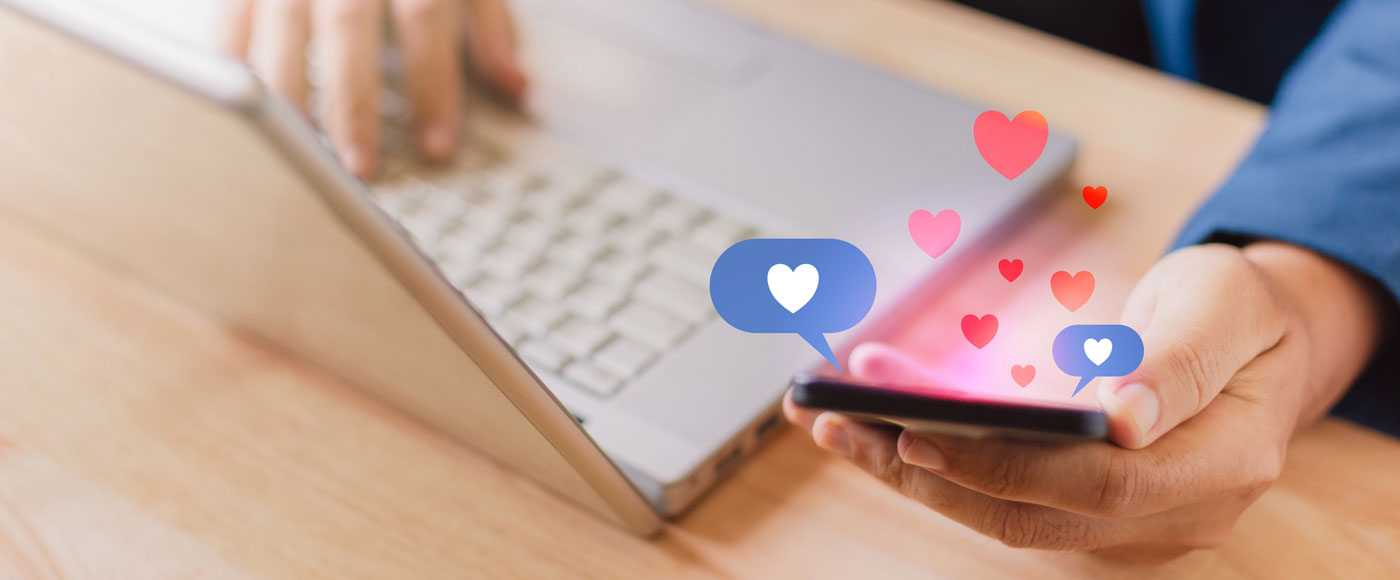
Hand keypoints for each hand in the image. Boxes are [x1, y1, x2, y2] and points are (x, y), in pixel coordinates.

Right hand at [220, 0, 527, 177]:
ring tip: (307, 156)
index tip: (438, 145)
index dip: (433, 84)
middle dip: (354, 103)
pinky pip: (229, 23)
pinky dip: (234, 67)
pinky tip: (245, 117)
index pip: (425, 17)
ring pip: (282, 28)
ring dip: (293, 98)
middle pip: (349, 28)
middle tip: (362, 168)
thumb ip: (490, 24)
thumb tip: (518, 87)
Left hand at [784, 242, 1382, 560]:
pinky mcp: (1090, 516)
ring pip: (1004, 516)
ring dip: (913, 472)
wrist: (1257, 344)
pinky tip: (876, 433)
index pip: (1098, 484)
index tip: (916, 430)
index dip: (1002, 463)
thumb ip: (1180, 362)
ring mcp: (1131, 527)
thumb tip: (1122, 419)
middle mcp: (1176, 515)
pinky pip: (1003, 502)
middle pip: (1031, 513)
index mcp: (1222, 465)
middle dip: (924, 469)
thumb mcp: (1223, 306)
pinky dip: (937, 469)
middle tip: (834, 421)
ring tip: (833, 424)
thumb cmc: (1239, 312)